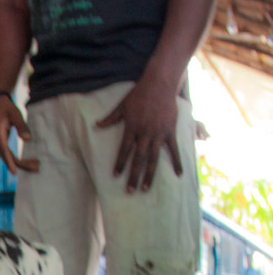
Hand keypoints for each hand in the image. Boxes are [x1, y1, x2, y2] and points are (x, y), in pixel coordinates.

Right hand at [0, 94, 38, 174]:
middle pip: (7, 157)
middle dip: (21, 164)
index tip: (14, 171)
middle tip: (36, 167)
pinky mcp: (0, 145)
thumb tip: (28, 140)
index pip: (3, 149)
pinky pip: (8, 155)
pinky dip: (17, 160)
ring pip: (7, 158)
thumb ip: (21, 126)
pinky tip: (27, 163)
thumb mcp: (16, 114)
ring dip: (20, 163)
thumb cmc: (7, 108)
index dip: (9, 161)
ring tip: (35, 166)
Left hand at [95, 77, 181, 192]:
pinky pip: (173, 150)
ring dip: (150, 174)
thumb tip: (96, 125)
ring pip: (154, 158)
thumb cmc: (139, 94)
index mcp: (132, 127)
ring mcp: (158, 133)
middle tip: (130, 191)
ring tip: (145, 188)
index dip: (120, 163)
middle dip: (133, 175)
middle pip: (138, 158)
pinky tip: (178, 174)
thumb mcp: (122, 105)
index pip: (124, 149)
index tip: (116, 175)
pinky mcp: (170, 131)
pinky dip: (177, 162)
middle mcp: (145, 133)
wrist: (160, 84)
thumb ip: (110, 118)